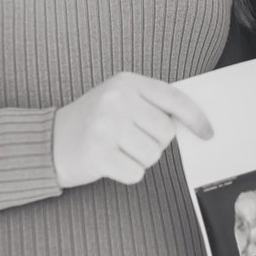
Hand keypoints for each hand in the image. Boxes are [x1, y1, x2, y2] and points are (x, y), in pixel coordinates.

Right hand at [53, 72, 213, 188]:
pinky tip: (110, 162)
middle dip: (154, 143)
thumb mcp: (119, 98)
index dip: (196, 118)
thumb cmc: (92, 122)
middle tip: (130, 140)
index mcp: (126, 82)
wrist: (48, 141)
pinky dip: (126, 173)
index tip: (207, 133)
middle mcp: (116, 99)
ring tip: (118, 150)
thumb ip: (151, 104)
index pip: (173, 98)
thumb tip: (190, 122)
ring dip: (139, 159)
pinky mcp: (98, 154)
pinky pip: (136, 173)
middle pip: (166, 134)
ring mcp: (106, 126)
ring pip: (153, 155)